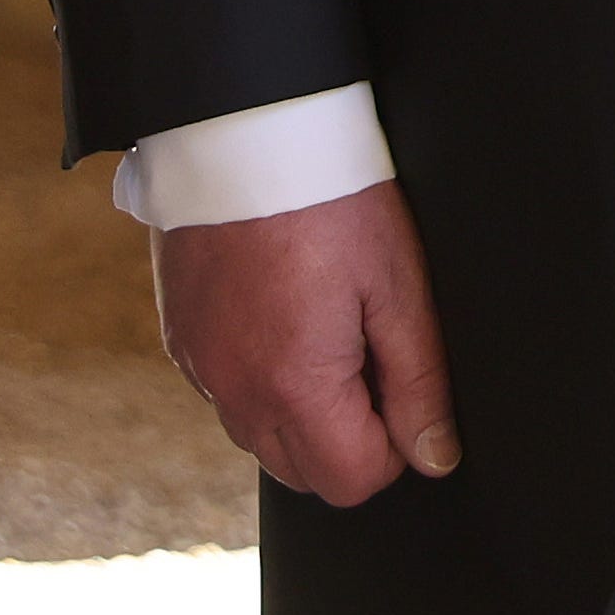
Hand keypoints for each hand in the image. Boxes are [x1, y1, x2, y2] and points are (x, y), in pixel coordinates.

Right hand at [152, 181, 459, 504]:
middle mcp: (235, 393)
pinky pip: (227, 396)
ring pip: (261, 439)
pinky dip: (262, 381)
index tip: (406, 390)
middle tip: (372, 355)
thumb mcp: (399, 286)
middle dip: (349, 439)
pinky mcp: (180, 342)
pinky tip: (287, 318)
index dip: (396, 449)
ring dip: (303, 413)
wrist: (244, 133)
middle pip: (304, 473)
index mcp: (294, 386)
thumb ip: (420, 382)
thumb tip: (435, 456)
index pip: (352, 482)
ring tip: (330, 330)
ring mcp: (199, 370)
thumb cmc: (331, 201)